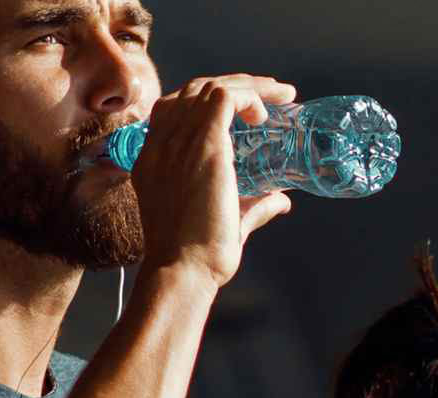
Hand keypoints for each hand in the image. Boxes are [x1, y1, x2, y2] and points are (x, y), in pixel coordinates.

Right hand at [134, 74, 296, 285]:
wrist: (183, 270)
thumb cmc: (198, 259)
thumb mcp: (225, 222)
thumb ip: (252, 206)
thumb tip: (281, 201)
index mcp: (155, 159)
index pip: (176, 110)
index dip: (209, 104)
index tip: (241, 111)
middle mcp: (161, 142)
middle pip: (194, 91)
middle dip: (235, 87)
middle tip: (271, 95)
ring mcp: (180, 140)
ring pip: (212, 87)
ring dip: (250, 86)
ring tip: (280, 94)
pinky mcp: (204, 143)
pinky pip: (226, 97)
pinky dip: (250, 97)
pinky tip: (265, 115)